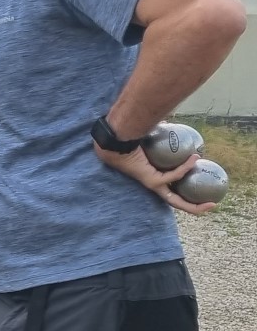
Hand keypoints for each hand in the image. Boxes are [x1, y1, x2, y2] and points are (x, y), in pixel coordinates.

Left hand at [94, 144, 216, 214]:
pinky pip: (173, 176)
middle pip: (176, 203)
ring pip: (175, 201)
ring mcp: (152, 185)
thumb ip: (163, 136)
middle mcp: (154, 185)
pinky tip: (194, 159)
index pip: (174, 192)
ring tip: (211, 198)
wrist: (117, 143)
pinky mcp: (151, 181)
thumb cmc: (132, 141)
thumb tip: (168, 122)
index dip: (189, 195)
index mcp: (156, 179)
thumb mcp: (154, 142)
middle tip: (212, 206)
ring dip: (194, 201)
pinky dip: (184, 167)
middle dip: (195, 208)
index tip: (207, 194)